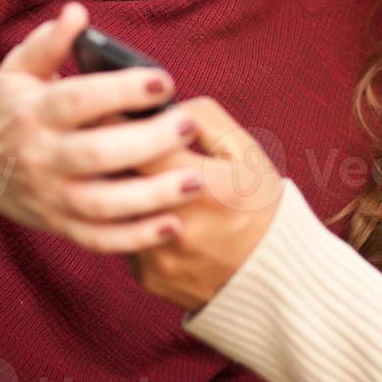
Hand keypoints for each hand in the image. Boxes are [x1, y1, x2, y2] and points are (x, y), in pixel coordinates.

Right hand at [0, 1, 207, 249]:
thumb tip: (77, 13)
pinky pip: (98, 239)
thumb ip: (49, 43)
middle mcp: (41, 157)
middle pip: (96, 154)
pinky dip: (134, 238)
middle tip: (189, 126)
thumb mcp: (19, 69)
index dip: (122, 90)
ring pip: (102, 205)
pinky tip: (173, 226)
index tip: (164, 82)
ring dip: (151, 197)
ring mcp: (51, 196)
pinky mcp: (60, 225)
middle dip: (148, 143)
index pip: (79, 100)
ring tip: (194, 182)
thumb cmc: (9, 106)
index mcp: (34, 113)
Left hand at [125, 97, 285, 310]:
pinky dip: (127, 221)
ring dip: (113, 187)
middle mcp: (179, 226)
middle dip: (109, 153)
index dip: (117, 123)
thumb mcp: (246, 152)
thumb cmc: (259, 203)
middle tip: (107, 135)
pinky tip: (146, 211)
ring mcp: (161, 257)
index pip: (140, 146)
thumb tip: (158, 105)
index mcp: (207, 188)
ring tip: (124, 171)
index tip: (108, 109)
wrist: (274, 273)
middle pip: (118, 178)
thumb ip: (203, 119)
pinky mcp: (149, 276)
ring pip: (113, 210)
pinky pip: (123, 239)